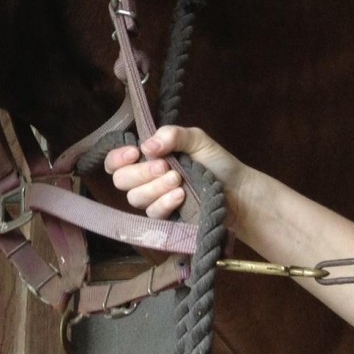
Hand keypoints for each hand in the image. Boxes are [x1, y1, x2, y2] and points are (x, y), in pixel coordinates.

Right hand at [104, 125, 245, 220]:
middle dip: (140, 172)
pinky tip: (180, 195)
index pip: (115, 161)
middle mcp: (144, 179)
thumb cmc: (216, 162)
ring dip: (155, 187)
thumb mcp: (197, 140)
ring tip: (178, 180)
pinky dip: (165, 202)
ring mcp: (152, 200)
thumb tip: (146, 146)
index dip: (117, 158)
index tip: (135, 153)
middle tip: (165, 166)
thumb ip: (172, 135)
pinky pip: (152, 213)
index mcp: (147, 158)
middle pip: (121, 180)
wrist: (238, 190)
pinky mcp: (163, 218)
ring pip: (135, 197)